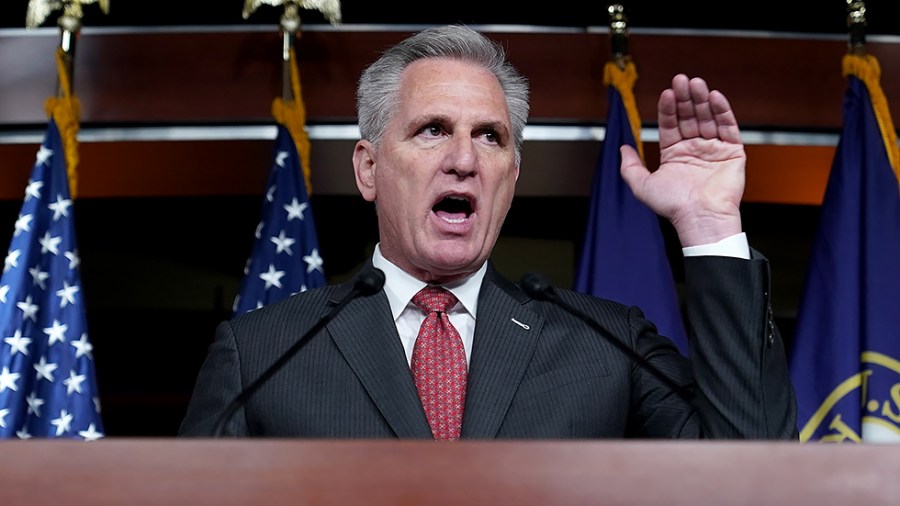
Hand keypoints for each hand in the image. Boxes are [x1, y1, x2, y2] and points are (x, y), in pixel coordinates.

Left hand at [620, 74, 745, 246]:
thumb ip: (630, 167)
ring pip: (708, 118)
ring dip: (702, 99)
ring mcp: (713, 148)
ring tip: (696, 83)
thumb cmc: (673, 206)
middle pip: (689, 116)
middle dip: (685, 98)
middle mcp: (694, 148)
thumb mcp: (642, 185)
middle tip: (681, 80)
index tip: (666, 93)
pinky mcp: (732, 151)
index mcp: (674, 154)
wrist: (699, 218)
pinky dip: (722, 111)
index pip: (670, 124)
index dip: (668, 108)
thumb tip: (622, 148)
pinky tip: (714, 97)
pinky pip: (728, 127)